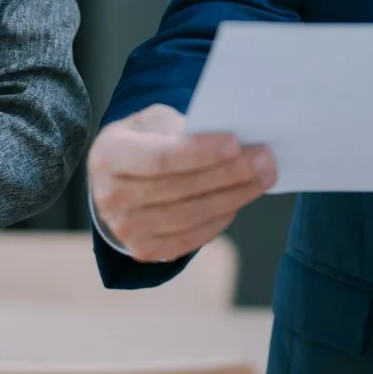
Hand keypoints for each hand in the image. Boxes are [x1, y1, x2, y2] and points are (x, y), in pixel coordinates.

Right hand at [87, 104, 276, 263]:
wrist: (115, 184)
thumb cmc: (142, 144)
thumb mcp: (152, 123)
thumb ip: (181, 128)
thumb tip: (229, 140)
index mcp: (108, 156)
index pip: (159, 158)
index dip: (200, 153)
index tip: (237, 143)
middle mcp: (111, 197)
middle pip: (179, 189)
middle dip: (227, 174)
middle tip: (264, 160)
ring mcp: (126, 229)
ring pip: (189, 216)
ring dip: (232, 197)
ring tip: (262, 178)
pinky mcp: (145, 250)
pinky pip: (190, 238)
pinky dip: (219, 219)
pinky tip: (239, 200)